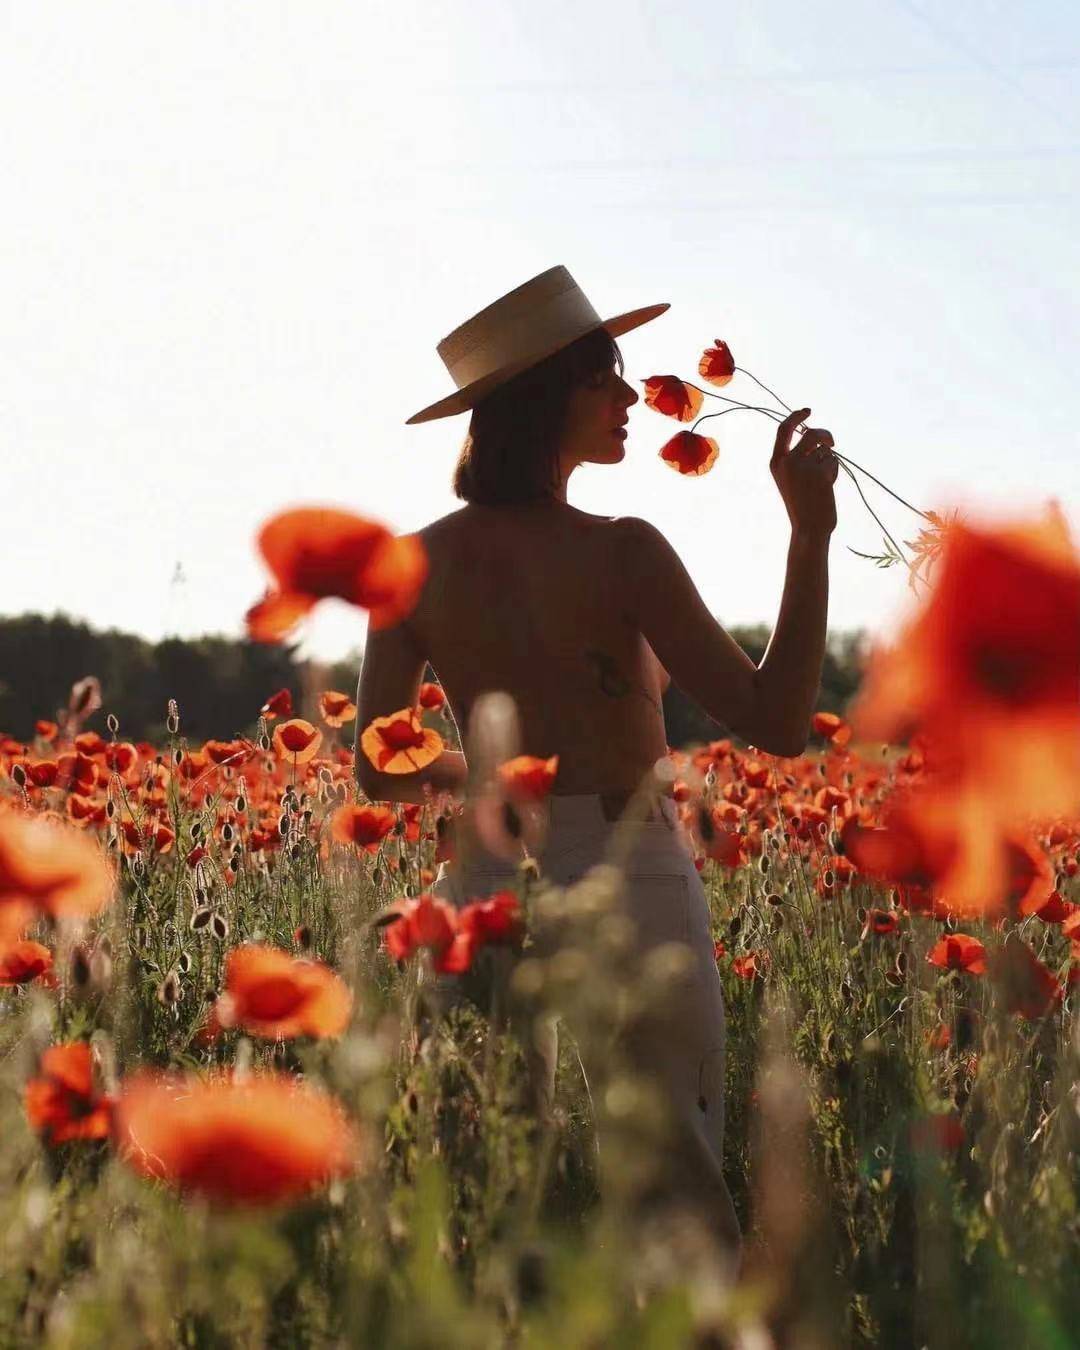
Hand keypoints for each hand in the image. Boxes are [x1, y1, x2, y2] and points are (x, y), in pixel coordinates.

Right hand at [770, 406, 837, 535]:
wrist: (809, 526)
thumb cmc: (802, 503)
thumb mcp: (792, 477)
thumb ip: (799, 456)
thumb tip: (815, 434)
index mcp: (776, 462)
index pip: (784, 430)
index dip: (796, 417)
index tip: (807, 411)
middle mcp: (787, 461)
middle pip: (812, 434)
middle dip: (825, 435)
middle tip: (832, 442)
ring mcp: (804, 466)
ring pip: (825, 449)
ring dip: (828, 461)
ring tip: (822, 481)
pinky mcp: (820, 472)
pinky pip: (833, 460)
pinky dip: (834, 471)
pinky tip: (827, 487)